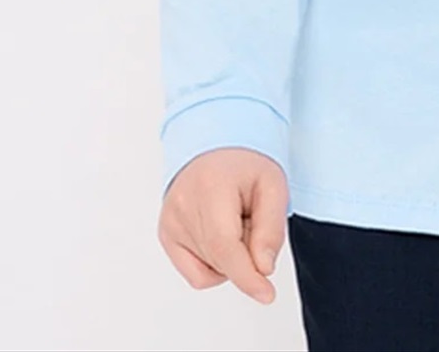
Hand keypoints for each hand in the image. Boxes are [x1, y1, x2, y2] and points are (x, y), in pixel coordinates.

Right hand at [157, 147, 289, 304]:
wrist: (216, 145)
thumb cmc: (245, 164)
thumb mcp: (273, 185)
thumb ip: (271, 228)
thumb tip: (262, 269)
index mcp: (210, 187)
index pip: (225, 246)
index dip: (247, 275)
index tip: (266, 294)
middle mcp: (182, 205)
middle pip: (222, 260)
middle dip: (248, 253)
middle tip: (253, 219)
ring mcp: (170, 221)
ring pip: (211, 269)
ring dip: (232, 257)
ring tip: (235, 220)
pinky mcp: (166, 234)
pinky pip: (196, 274)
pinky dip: (216, 265)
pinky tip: (222, 237)